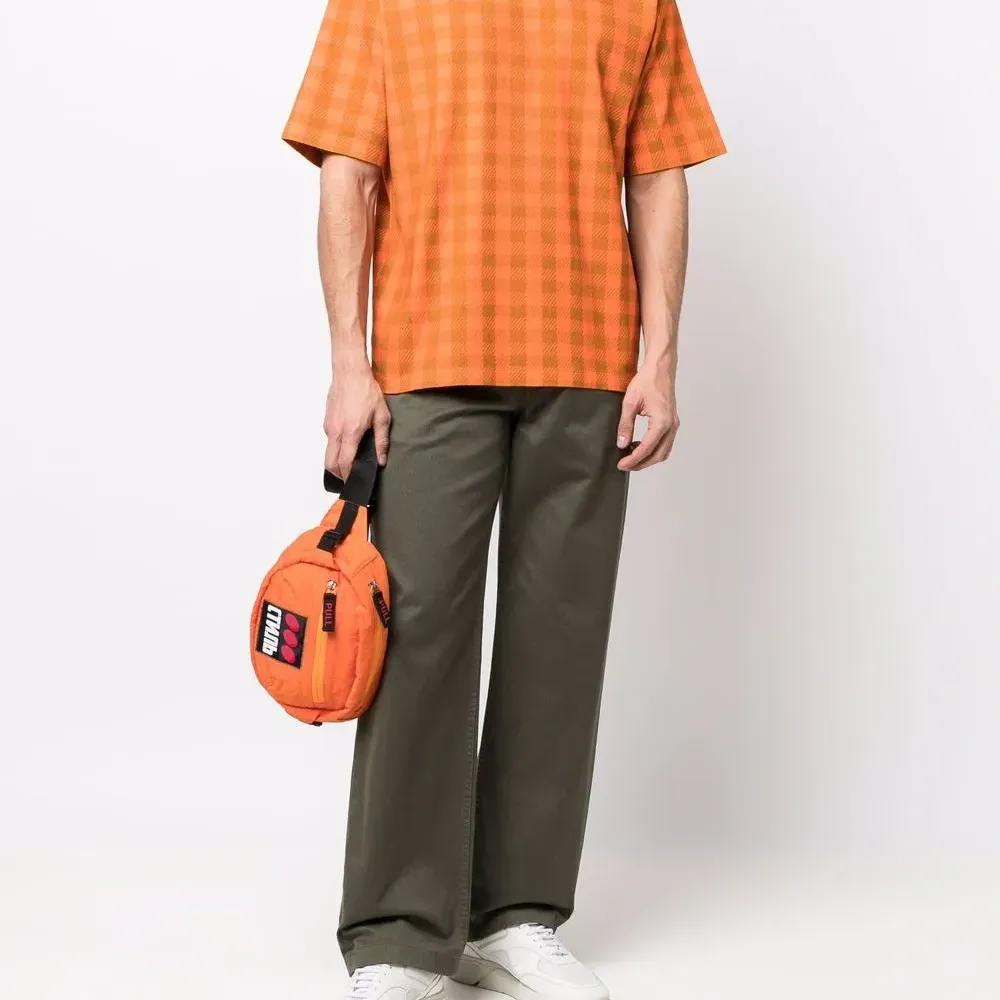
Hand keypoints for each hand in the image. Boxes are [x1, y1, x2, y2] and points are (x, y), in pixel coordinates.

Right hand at [323, 360, 390, 478]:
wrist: (350, 371)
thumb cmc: (366, 390)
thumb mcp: (382, 416)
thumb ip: (381, 440)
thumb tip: (381, 460)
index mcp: (350, 432)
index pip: (344, 463)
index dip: (348, 476)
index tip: (354, 482)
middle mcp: (335, 431)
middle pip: (330, 463)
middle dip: (338, 474)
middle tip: (350, 477)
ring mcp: (329, 425)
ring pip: (328, 451)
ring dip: (337, 460)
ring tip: (351, 461)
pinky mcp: (327, 420)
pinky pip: (329, 440)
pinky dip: (336, 447)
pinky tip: (349, 442)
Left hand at [616, 360, 679, 471]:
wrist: (660, 368)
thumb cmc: (647, 381)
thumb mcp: (630, 403)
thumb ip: (625, 425)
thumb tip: (621, 444)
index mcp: (662, 422)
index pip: (647, 449)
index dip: (633, 460)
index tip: (621, 465)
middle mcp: (671, 426)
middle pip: (658, 455)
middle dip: (641, 463)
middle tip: (625, 465)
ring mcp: (674, 425)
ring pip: (664, 451)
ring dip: (648, 458)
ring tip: (631, 458)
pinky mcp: (672, 422)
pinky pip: (665, 443)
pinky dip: (654, 449)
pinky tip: (640, 446)